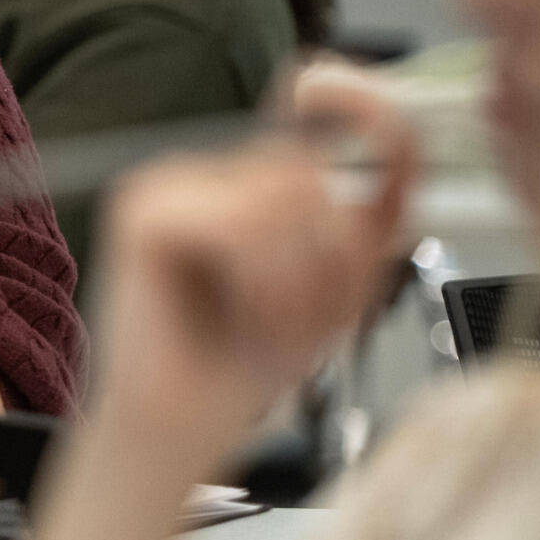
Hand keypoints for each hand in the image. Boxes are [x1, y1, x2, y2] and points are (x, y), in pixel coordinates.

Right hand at [91, 80, 418, 480]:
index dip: (365, 114)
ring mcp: (167, 185)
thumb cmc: (244, 364)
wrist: (177, 430)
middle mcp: (203, 172)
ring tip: (273, 328)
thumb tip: (397, 155)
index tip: (391, 135)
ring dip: (300, 281)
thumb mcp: (338, 284)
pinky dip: (261, 284)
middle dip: (333, 259)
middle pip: (309, 173)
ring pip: (284, 197)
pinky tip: (243, 320)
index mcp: (247, 181)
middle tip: (308, 321)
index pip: (316, 110)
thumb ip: (369, 219)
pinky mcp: (142, 213)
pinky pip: (239, 225)